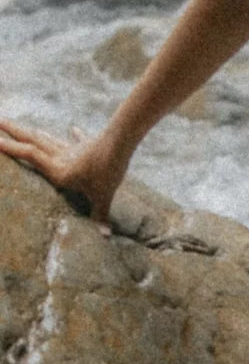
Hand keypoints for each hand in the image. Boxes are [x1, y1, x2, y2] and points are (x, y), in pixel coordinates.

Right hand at [0, 119, 131, 227]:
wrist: (121, 145)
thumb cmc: (109, 172)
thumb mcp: (103, 197)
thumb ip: (100, 215)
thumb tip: (105, 236)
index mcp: (58, 170)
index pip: (29, 156)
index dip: (10, 148)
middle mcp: (61, 157)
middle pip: (32, 141)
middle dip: (13, 132)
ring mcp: (73, 149)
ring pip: (47, 138)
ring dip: (31, 132)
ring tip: (20, 126)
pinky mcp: (87, 145)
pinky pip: (77, 140)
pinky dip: (75, 136)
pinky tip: (73, 129)